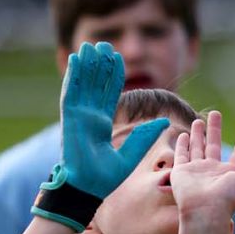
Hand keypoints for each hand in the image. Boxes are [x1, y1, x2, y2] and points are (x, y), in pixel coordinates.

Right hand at [51, 41, 169, 200]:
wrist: (86, 188)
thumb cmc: (105, 178)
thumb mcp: (131, 154)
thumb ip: (145, 136)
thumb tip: (165, 122)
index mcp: (101, 124)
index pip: (109, 94)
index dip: (113, 76)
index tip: (117, 58)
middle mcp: (89, 117)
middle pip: (95, 85)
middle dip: (100, 65)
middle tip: (105, 45)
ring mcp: (78, 116)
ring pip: (83, 84)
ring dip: (87, 65)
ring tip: (92, 45)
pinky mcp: (70, 117)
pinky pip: (71, 91)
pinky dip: (74, 75)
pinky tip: (78, 59)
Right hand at [169, 111, 234, 223]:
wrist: (205, 211)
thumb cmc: (228, 197)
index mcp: (230, 173)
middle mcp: (213, 171)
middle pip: (214, 145)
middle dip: (215, 129)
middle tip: (215, 113)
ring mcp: (196, 171)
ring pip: (197, 148)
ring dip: (198, 134)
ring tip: (199, 120)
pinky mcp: (181, 172)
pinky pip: (182, 155)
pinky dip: (182, 145)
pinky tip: (184, 135)